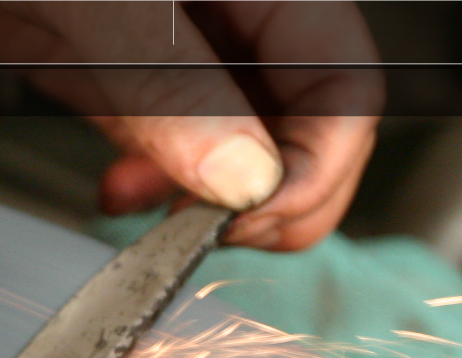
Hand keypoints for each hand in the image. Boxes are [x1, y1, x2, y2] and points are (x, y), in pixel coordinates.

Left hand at [0, 1, 382, 250]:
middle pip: (304, 120)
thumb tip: (242, 178)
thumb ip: (165, 79)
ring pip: (239, 143)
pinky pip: (169, 139)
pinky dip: (155, 181)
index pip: (342, 79)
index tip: (255, 217)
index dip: (318, 161)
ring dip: (209, 198)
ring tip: (159, 214)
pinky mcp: (120, 69)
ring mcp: (176, 44)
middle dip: (272, 191)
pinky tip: (120, 192)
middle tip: (215, 232)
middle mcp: (229, 12)